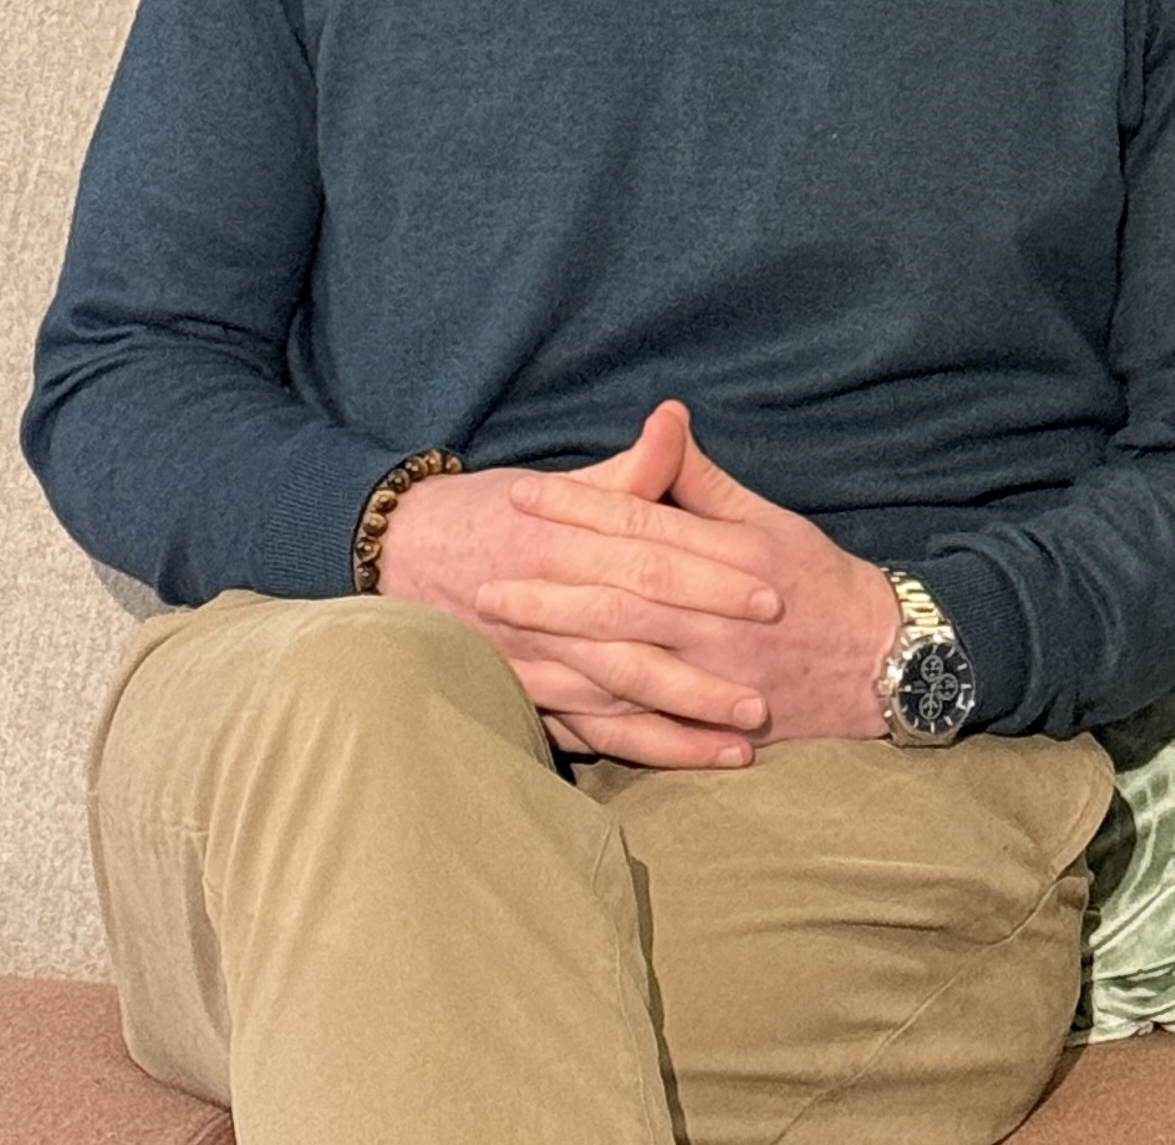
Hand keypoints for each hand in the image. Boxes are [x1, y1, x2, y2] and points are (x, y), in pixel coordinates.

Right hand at [377, 402, 785, 768]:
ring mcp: (534, 659)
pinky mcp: (529, 697)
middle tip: (771, 686)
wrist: (403, 552)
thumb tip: (675, 418)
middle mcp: (547, 604)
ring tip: (748, 732)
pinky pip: (593, 733)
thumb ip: (627, 470)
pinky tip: (696, 757)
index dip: (711, 578)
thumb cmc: (494, 512)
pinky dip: (645, 747)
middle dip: (707, 665)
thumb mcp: (561, 481)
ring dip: (685, 718)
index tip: (771, 594)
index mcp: (562, 541)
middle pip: (639, 636)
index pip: (650, 558)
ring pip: (619, 697)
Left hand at [490, 404, 902, 755]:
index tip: (525, 495)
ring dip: (560, 649)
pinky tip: (547, 705)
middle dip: (550, 586)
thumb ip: (705, 481)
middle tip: (486, 578)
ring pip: (625, 662)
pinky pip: (645, 724)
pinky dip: (594, 716)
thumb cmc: (819, 581)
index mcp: (730, 555)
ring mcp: (716, 675)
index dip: (580, 509)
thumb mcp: (768, 518)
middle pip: (621, 597)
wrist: (881, 662)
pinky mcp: (714, 725)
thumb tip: (665, 422)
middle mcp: (718, 615)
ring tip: (502, 637)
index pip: (641, 526)